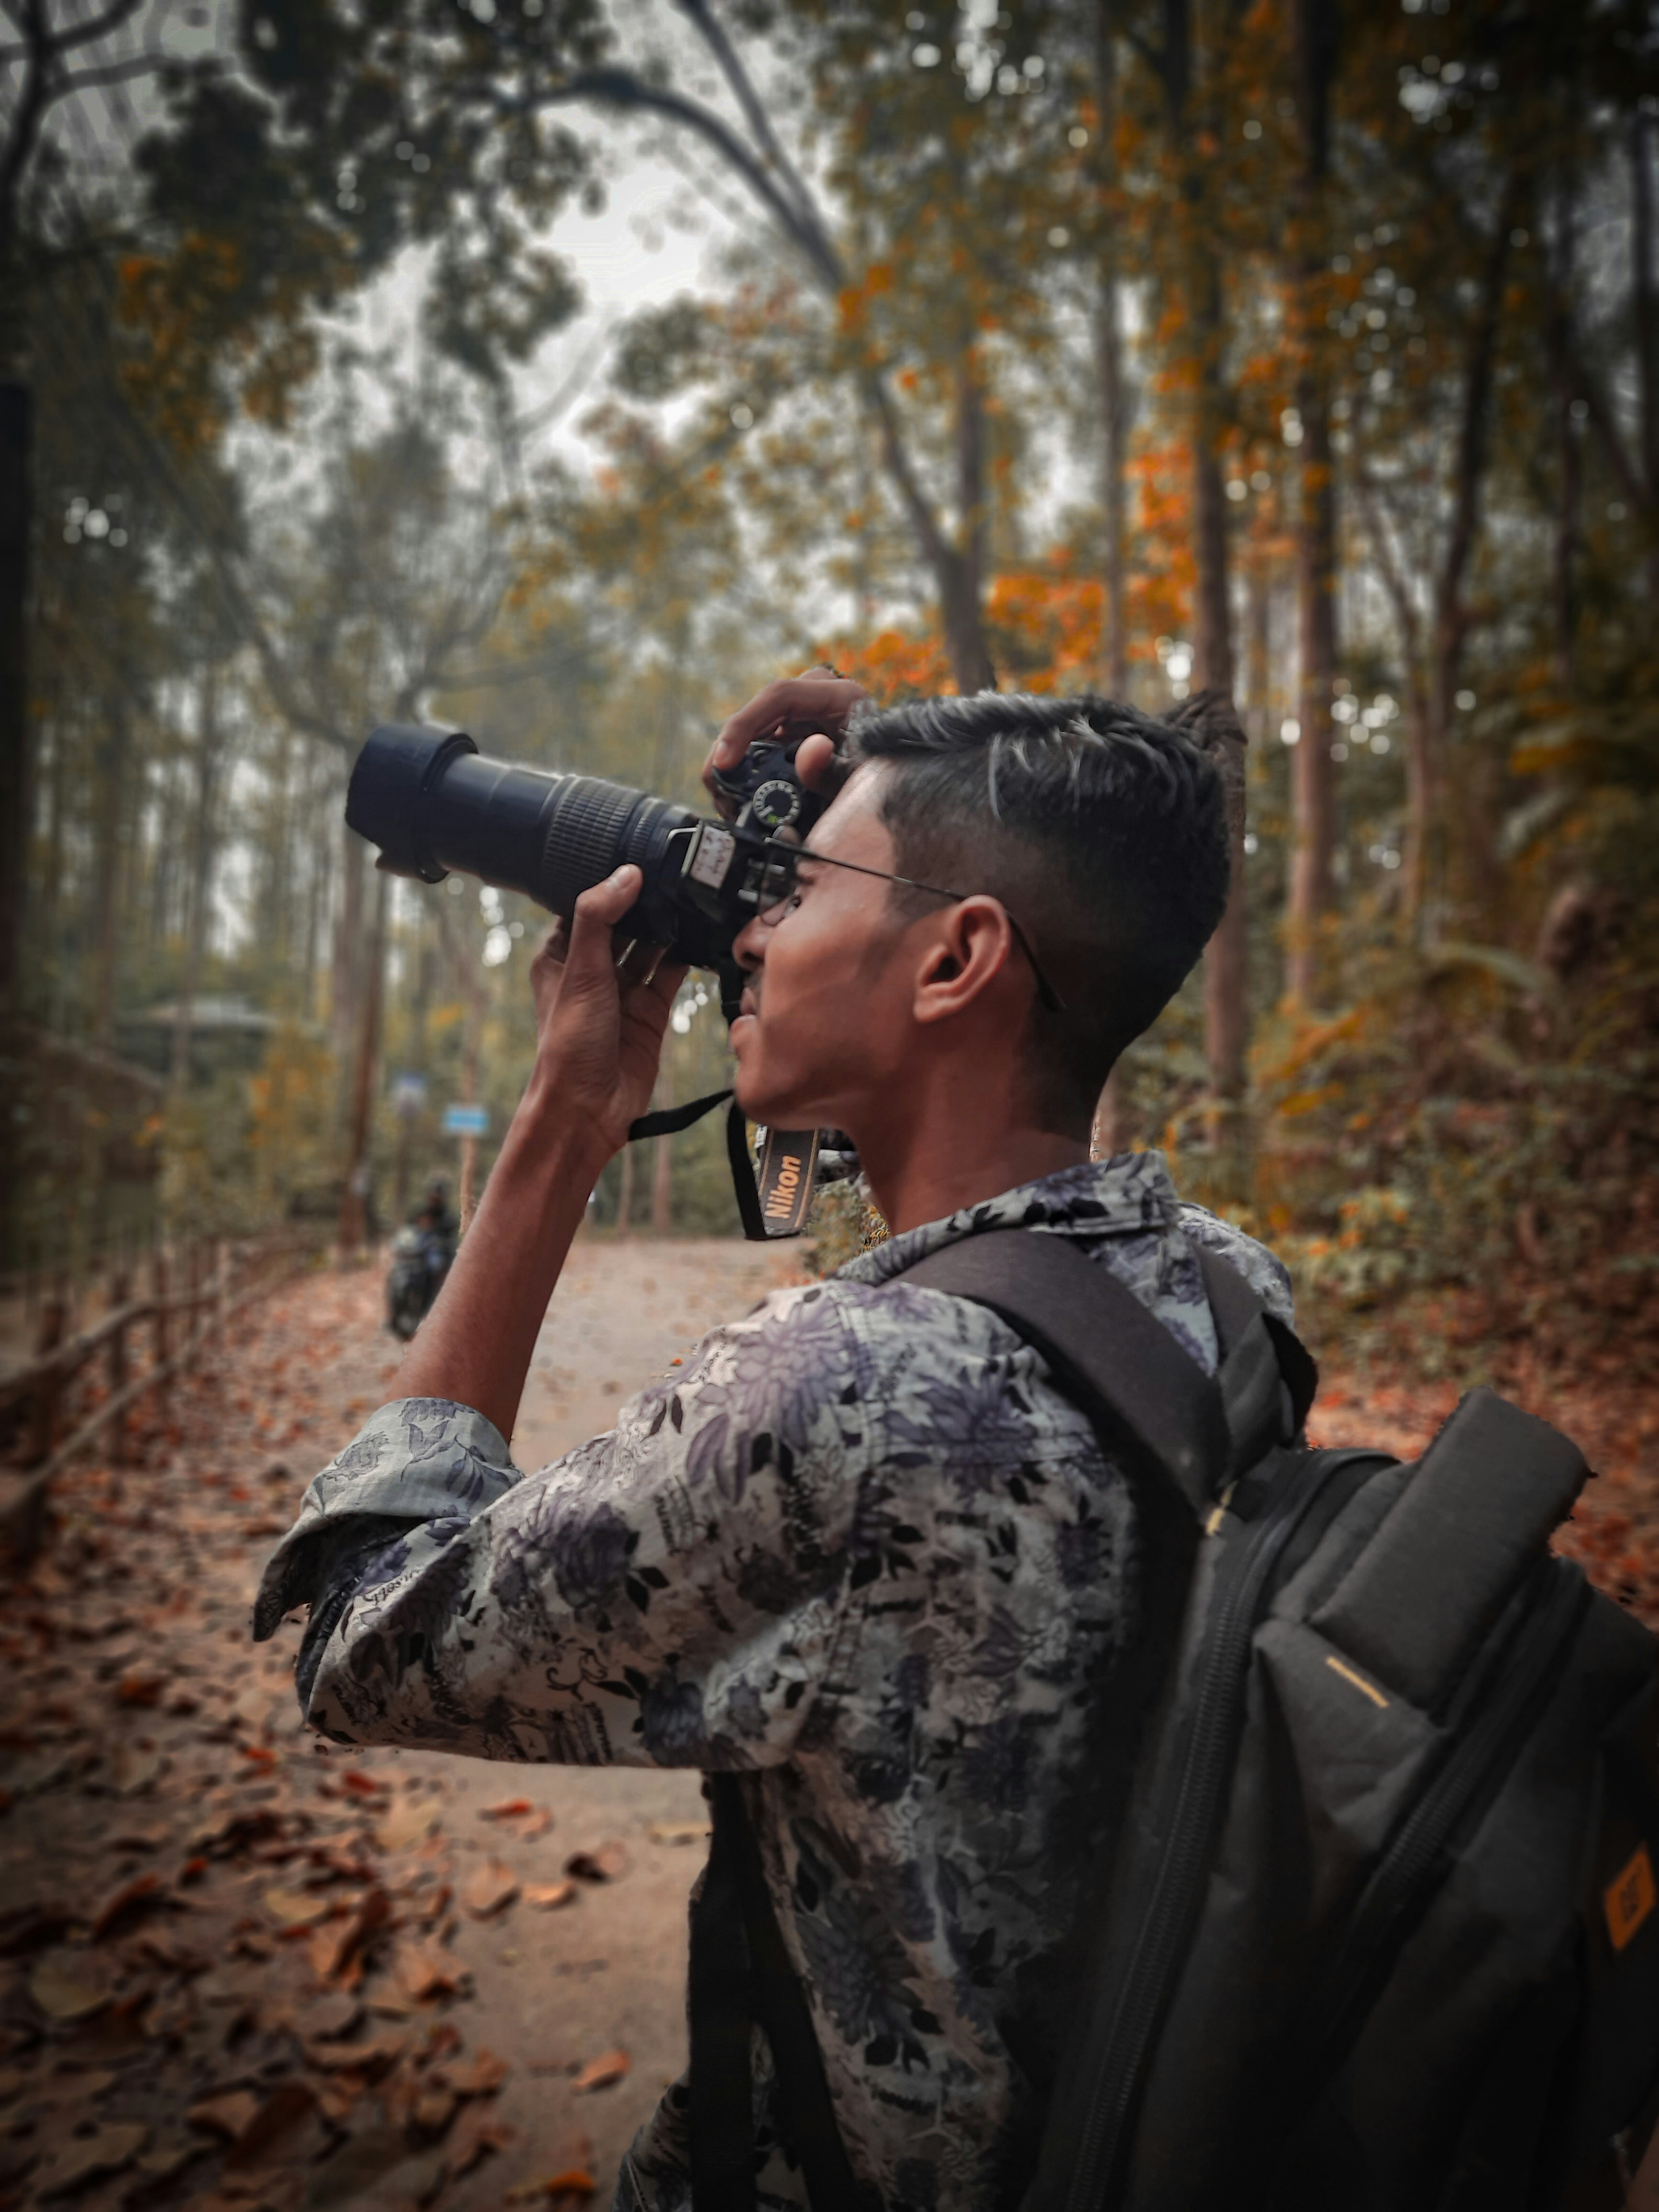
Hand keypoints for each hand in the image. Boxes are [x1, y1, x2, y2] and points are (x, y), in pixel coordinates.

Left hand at [524, 866, 687, 1161]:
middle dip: (646, 901)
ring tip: (692, 895)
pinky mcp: (651, 1010)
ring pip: (651, 945)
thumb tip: (627, 874)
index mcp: (561, 955)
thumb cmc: (568, 1045)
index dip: (609, 883)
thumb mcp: (580, 971)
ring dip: (669, 925)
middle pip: (624, 922)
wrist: (588, 1108)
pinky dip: (687, 955)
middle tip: (674, 870)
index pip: (586, 905)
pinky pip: (671, 973)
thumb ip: (600, 918)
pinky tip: (702, 933)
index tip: (637, 855)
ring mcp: (623, 990)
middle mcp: (592, 970)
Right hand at [703, 664, 870, 818]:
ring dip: (733, 763)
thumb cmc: (879, 775)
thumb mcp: (859, 778)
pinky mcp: (791, 725)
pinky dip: (745, 767)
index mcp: (840, 696)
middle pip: (757, 713)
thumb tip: (811, 749)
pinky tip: (737, 794)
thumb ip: (833, 770)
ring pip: (751, 729)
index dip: (744, 726)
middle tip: (719, 790)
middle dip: (730, 752)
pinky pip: (758, 741)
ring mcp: (801, 707)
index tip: (725, 762)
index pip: (779, 696)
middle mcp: (816, 693)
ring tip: (728, 801)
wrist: (887, 774)